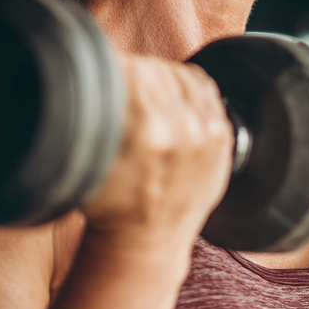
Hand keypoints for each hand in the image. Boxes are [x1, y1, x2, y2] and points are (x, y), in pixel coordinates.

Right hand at [84, 54, 233, 252]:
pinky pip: (204, 88)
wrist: (147, 241)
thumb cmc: (111, 202)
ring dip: (160, 79)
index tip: (104, 80)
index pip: (129, 67)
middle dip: (134, 77)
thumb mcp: (86, 157)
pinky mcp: (222, 136)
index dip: (112, 71)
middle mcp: (181, 128)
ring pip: (180, 74)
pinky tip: (171, 102)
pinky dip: (187, 88)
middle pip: (154, 69)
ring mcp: (206, 132)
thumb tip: (95, 68)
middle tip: (121, 95)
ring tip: (145, 101)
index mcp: (145, 129)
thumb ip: (95, 110)